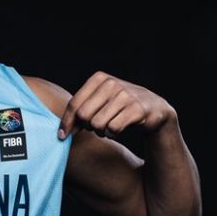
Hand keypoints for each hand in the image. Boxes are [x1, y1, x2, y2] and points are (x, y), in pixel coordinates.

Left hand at [57, 71, 175, 139]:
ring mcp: (125, 95)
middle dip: (88, 127)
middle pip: (84, 116)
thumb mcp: (100, 102)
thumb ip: (80, 112)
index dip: (66, 123)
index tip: (62, 137)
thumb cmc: (120, 107)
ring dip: (101, 132)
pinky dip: (113, 135)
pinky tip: (119, 130)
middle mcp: (111, 83)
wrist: (154, 109)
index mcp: (99, 78)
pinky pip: (113, 129)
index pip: (74, 104)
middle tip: (97, 127)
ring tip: (110, 127)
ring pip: (97, 124)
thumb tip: (62, 133)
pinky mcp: (137, 109)